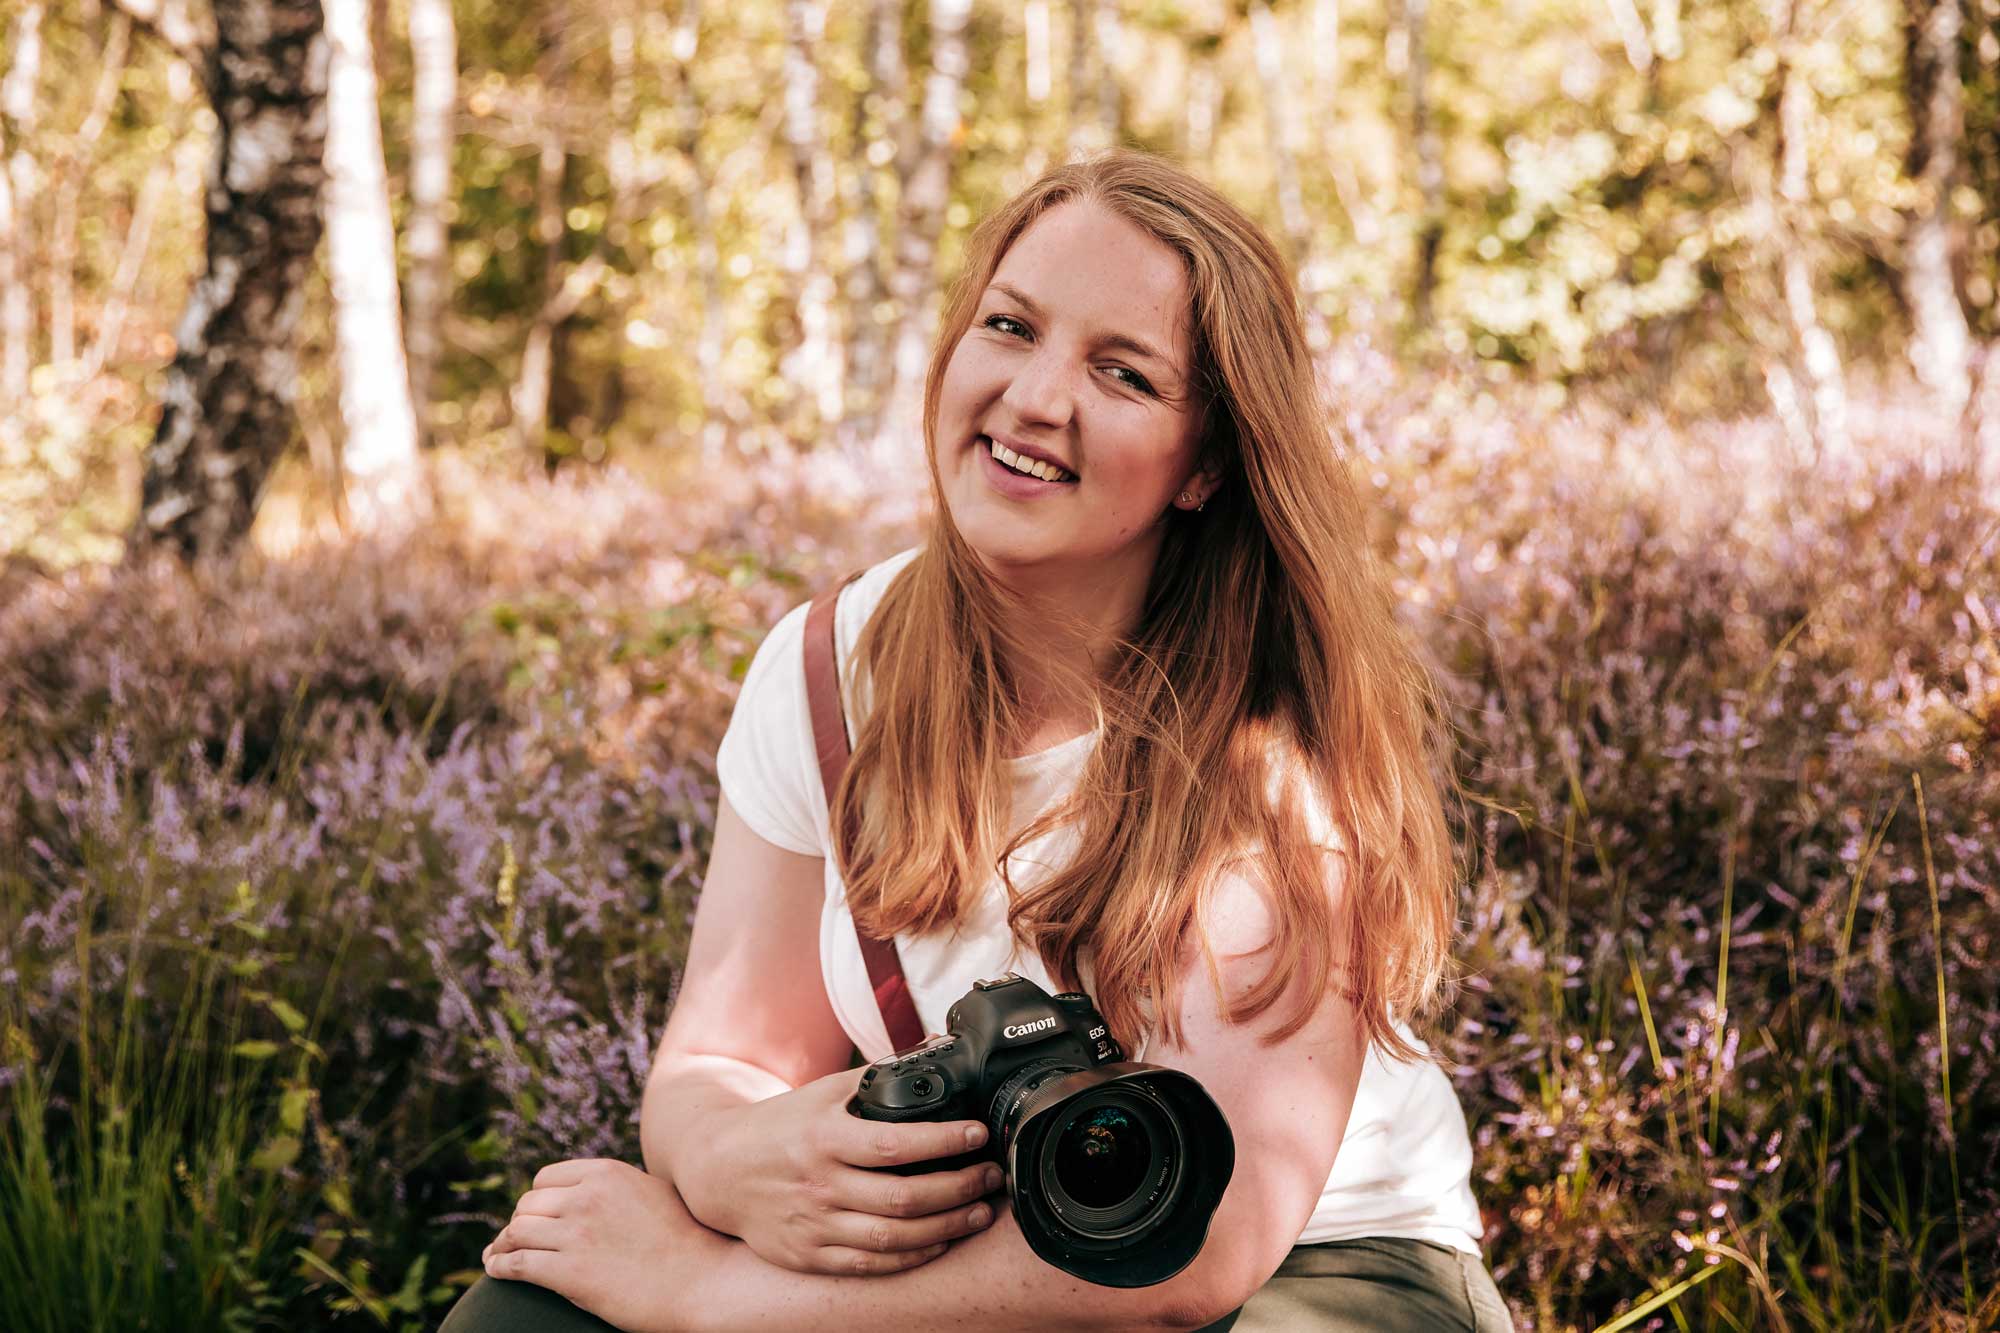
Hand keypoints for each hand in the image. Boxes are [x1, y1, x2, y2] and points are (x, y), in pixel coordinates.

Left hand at [483, 1158, 727, 1332]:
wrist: (705, 1280)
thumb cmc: (688, 1241)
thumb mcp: (653, 1193)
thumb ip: (619, 1186)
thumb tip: (597, 1188)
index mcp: (606, 1174)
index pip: (546, 1178)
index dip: (537, 1199)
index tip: (537, 1217)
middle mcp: (586, 1197)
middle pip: (527, 1204)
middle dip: (522, 1223)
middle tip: (518, 1241)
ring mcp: (576, 1234)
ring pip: (517, 1232)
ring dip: (505, 1245)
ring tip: (499, 1255)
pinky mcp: (569, 1273)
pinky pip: (516, 1264)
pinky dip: (499, 1266)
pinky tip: (495, 1270)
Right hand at [691, 1064, 1003, 1275]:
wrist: (718, 1171)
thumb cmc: (778, 1127)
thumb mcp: (820, 1093)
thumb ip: (874, 1076)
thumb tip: (931, 1051)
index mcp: (824, 1138)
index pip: (895, 1144)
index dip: (944, 1143)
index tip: (979, 1134)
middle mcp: (820, 1185)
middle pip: (903, 1197)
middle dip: (959, 1188)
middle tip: (991, 1176)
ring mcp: (815, 1225)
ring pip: (893, 1237)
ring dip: (947, 1226)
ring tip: (980, 1211)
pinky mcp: (811, 1256)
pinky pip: (872, 1264)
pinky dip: (912, 1256)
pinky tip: (940, 1240)